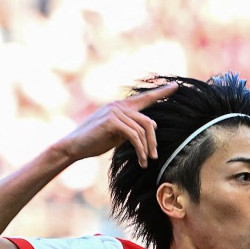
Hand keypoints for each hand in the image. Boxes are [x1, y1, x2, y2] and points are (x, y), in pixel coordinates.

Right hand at [58, 82, 177, 167]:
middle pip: (148, 121)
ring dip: (146, 148)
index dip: (161, 92)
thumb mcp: (116, 134)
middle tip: (154, 156)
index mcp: (120, 106)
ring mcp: (115, 112)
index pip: (144, 98)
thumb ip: (131, 128)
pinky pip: (134, 135)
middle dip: (153, 141)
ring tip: (145, 162)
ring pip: (142, 130)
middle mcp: (118, 105)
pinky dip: (140, 149)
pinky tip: (140, 160)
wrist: (73, 147)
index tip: (176, 86)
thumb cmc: (93, 142)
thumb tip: (151, 127)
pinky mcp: (112, 121)